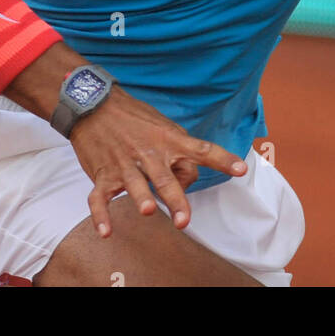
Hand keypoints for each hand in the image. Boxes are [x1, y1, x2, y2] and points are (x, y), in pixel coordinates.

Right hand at [69, 83, 247, 236]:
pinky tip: (106, 231)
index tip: (240, 169)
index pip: (201, 149)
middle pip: (165, 178)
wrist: (94, 104)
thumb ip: (179, 151)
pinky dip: (101, 215)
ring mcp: (124, 164)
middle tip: (184, 220)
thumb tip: (188, 178)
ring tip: (148, 211)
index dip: (221, 159)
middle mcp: (149, 152)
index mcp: (168, 140)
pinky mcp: (102, 174)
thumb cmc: (134, 117)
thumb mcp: (163, 126)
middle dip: (175, 198)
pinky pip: (99, 197)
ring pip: (134, 183)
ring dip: (141, 197)